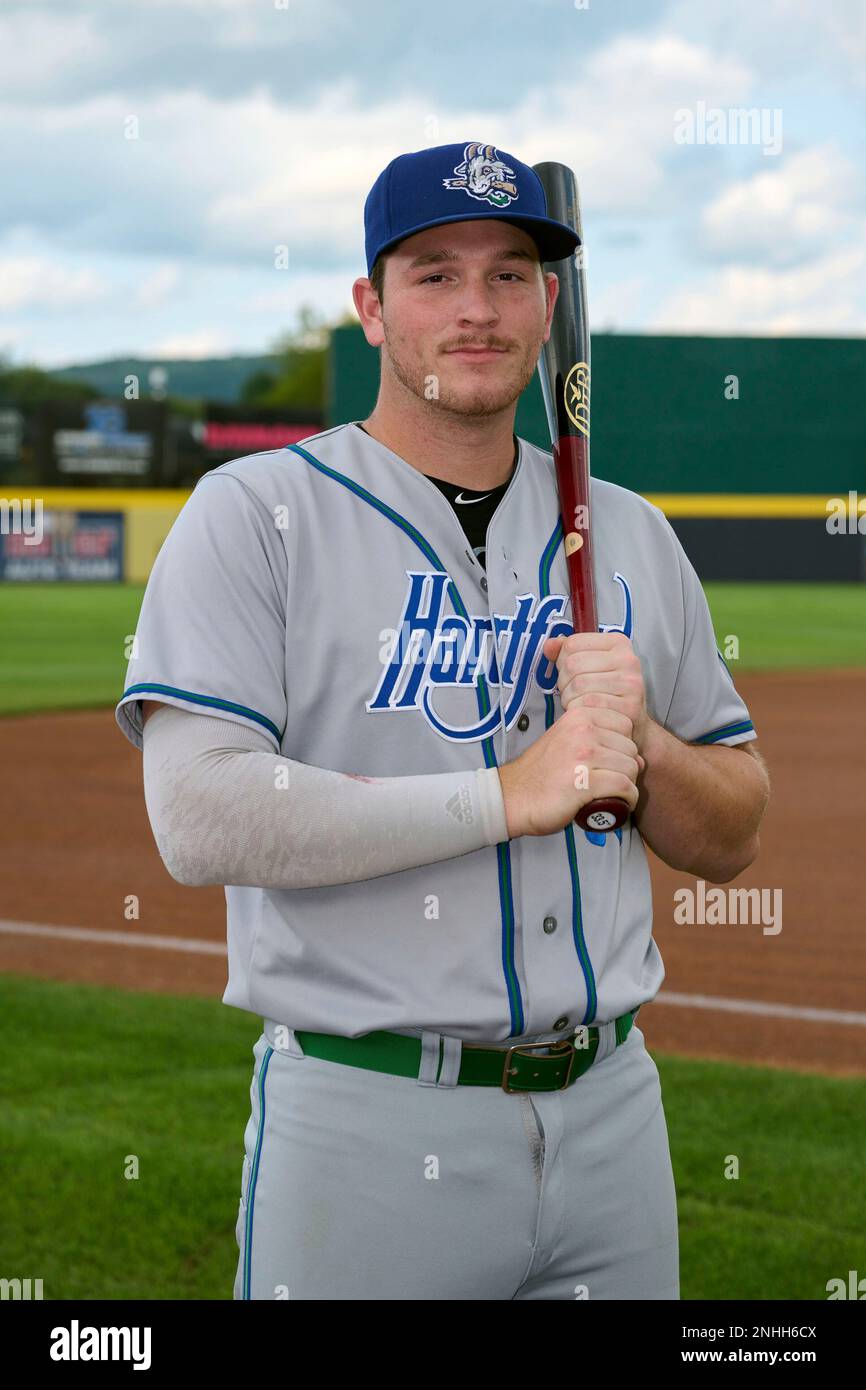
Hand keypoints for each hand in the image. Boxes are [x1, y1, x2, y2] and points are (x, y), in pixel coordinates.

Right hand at [498, 705, 644, 837]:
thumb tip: (641, 760)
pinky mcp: (584, 781)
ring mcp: (583, 755)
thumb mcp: (568, 745)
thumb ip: (600, 744)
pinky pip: (624, 787)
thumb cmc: (541, 775)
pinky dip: (627, 800)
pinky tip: (618, 805)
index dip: (623, 746)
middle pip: (631, 748)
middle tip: (610, 784)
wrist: (512, 797)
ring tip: (612, 796)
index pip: (625, 724)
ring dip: (627, 786)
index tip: (610, 762)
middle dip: (626, 769)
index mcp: (579, 716)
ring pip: (630, 768)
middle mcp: (583, 730)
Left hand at [542, 631, 649, 752]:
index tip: (571, 670)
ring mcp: (630, 683)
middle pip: (573, 664)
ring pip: (578, 685)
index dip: (562, 659)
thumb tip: (550, 646)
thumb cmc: (608, 692)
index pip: (573, 643)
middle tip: (571, 690)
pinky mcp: (629, 706)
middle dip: (564, 680)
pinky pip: (588, 705)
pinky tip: (585, 712)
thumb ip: (568, 651)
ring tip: (578, 701)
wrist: (631, 722)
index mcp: (618, 643)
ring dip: (569, 697)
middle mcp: (628, 660)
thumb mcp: (590, 664)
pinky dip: (578, 710)